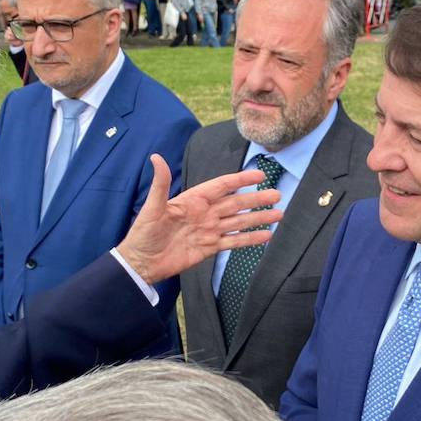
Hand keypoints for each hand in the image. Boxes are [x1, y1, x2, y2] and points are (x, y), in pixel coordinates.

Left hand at [117, 155, 281, 284]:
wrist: (142, 262)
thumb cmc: (144, 233)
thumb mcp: (152, 207)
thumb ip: (160, 184)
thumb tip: (156, 157)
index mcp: (194, 199)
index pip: (222, 185)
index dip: (241, 179)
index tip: (260, 175)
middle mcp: (205, 213)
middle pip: (236, 203)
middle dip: (257, 199)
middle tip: (277, 195)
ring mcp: (209, 230)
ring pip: (239, 222)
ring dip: (258, 218)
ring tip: (278, 214)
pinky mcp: (210, 248)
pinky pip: (234, 241)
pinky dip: (250, 239)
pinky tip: (265, 236)